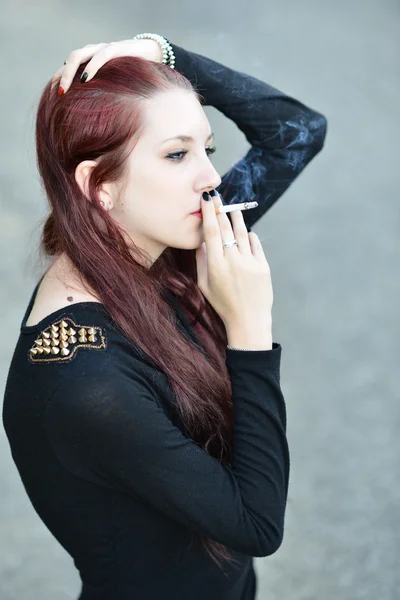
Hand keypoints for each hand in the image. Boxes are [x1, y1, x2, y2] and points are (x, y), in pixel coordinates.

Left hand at [51, 39, 162, 93]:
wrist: (154, 54)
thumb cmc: (134, 75)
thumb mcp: (116, 87)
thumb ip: (104, 96)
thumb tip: (93, 123)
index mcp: (91, 61)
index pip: (68, 68)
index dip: (59, 81)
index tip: (51, 99)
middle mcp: (93, 52)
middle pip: (70, 61)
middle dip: (60, 77)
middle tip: (57, 95)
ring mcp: (103, 49)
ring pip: (79, 56)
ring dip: (69, 73)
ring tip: (64, 89)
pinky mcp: (116, 49)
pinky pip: (100, 56)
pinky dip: (91, 67)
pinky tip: (85, 79)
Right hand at [195, 192, 272, 332]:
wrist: (248, 319)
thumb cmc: (223, 303)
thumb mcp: (204, 285)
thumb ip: (201, 261)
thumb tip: (201, 241)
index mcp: (215, 265)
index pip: (211, 232)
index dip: (209, 213)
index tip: (206, 199)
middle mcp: (233, 261)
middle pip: (226, 228)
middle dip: (221, 210)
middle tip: (217, 197)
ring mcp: (249, 262)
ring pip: (242, 232)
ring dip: (236, 218)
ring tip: (232, 209)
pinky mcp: (263, 265)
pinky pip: (255, 243)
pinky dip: (249, 235)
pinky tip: (245, 233)